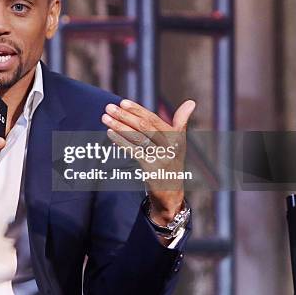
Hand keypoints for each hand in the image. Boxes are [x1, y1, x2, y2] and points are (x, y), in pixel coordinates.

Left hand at [101, 99, 195, 224]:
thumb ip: (181, 122)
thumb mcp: (179, 142)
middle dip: (125, 116)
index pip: (153, 119)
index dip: (138, 110)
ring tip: (105, 118)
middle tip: (109, 107)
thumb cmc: (171, 161)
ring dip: (119, 126)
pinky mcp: (151, 168)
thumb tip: (190, 102)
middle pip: (144, 127)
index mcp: (176, 137)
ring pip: (137, 138)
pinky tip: (110, 133)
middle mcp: (170, 146)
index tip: (122, 102)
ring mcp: (161, 158)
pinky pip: (133, 151)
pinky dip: (121, 141)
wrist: (171, 192)